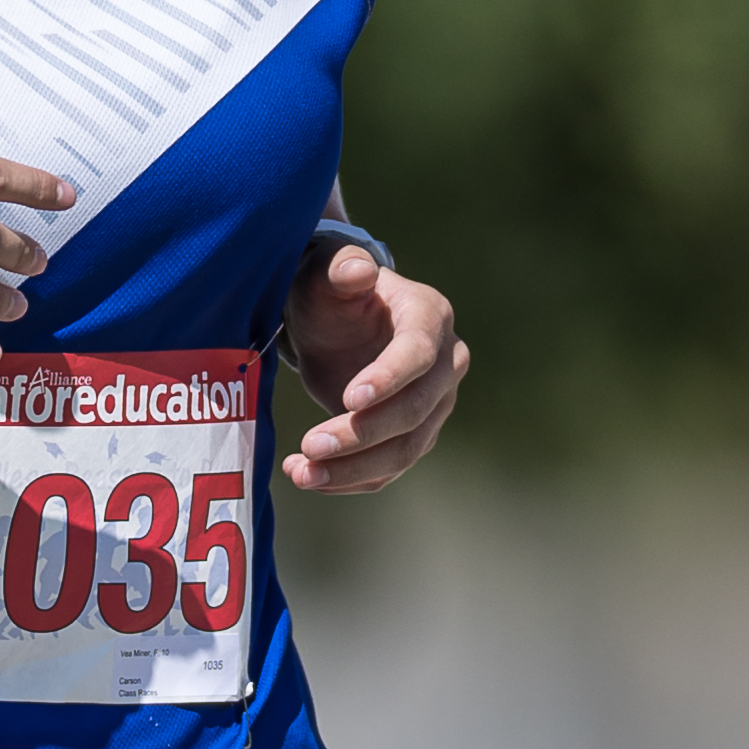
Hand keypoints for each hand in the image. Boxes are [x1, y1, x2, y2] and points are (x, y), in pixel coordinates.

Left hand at [282, 240, 468, 491]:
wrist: (334, 326)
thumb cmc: (331, 294)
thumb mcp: (327, 272)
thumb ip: (340, 268)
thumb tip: (358, 271)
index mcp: (430, 317)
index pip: (419, 354)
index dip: (388, 379)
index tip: (348, 400)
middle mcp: (445, 365)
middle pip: (415, 411)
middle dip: (363, 434)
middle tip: (310, 445)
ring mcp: (434, 405)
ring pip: (405, 450)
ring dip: (353, 468)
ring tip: (302, 473)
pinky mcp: (414, 436)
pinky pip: (389, 469)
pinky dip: (350, 480)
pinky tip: (309, 477)